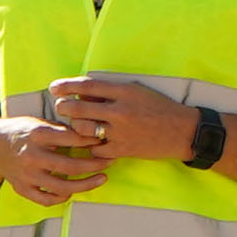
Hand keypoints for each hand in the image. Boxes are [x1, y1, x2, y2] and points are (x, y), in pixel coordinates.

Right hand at [0, 112, 113, 206]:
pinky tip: (72, 192)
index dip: (92, 141)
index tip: (105, 142)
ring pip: (63, 187)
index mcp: (37, 134)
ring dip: (86, 185)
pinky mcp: (22, 188)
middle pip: (71, 166)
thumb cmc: (20, 131)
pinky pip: (47, 199)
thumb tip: (90, 135)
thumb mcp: (39, 122)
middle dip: (95, 165)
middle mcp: (32, 155)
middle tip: (110, 161)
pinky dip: (62, 197)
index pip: (72, 139)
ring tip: (101, 179)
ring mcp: (27, 175)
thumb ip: (61, 130)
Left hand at [46, 75, 195, 166]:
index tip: (54, 87)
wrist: (183, 131)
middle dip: (63, 107)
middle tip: (60, 106)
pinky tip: (91, 142)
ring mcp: (120, 132)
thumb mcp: (137, 91)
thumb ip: (111, 91)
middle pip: (78, 108)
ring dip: (74, 127)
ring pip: (83, 129)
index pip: (87, 86)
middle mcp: (120, 111)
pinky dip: (90, 146)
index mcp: (124, 91)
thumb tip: (82, 93)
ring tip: (76, 124)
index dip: (66, 86)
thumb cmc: (159, 108)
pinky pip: (94, 149)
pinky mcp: (122, 150)